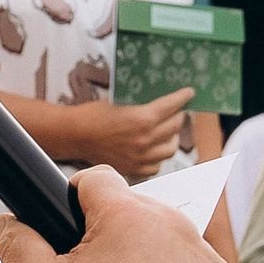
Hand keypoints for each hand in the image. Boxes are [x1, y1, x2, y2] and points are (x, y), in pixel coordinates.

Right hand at [0, 166, 231, 262]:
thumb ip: (16, 244)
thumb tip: (5, 223)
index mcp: (127, 214)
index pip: (96, 180)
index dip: (74, 198)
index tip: (67, 227)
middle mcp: (171, 222)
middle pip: (132, 210)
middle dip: (110, 233)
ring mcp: (201, 253)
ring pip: (163, 238)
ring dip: (144, 255)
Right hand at [68, 88, 194, 177]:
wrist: (75, 135)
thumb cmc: (93, 115)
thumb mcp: (120, 99)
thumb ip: (142, 100)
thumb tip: (160, 96)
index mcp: (142, 119)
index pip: (173, 106)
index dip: (183, 97)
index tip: (188, 94)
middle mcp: (145, 140)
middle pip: (176, 126)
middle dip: (179, 115)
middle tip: (177, 110)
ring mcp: (140, 157)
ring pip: (170, 148)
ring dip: (172, 137)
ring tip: (168, 131)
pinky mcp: (133, 169)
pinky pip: (156, 166)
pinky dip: (158, 157)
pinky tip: (153, 148)